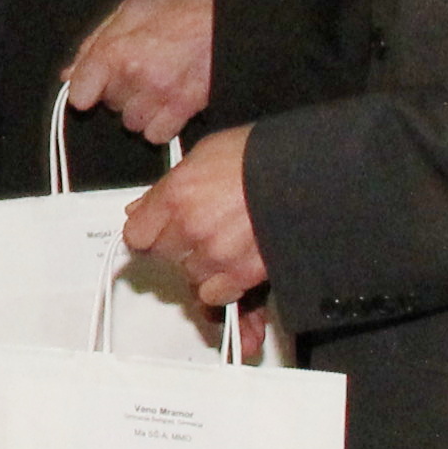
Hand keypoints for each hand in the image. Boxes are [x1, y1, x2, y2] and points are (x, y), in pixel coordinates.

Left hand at [64, 0, 221, 143]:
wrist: (231, 21)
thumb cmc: (185, 10)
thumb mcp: (132, 10)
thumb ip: (96, 42)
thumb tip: (71, 73)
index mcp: (117, 48)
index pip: (80, 91)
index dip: (85, 90)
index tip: (90, 90)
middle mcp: (136, 76)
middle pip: (108, 104)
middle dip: (119, 91)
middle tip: (141, 70)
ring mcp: (160, 96)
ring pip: (130, 123)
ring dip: (139, 110)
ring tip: (157, 86)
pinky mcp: (183, 111)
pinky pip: (155, 135)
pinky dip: (159, 125)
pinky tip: (169, 104)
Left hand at [116, 125, 268, 298]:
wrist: (310, 172)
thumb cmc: (261, 156)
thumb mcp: (205, 155)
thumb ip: (168, 186)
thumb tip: (141, 208)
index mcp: (177, 194)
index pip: (137, 234)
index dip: (147, 233)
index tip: (156, 231)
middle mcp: (192, 227)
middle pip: (164, 255)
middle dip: (179, 246)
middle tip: (202, 229)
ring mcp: (217, 253)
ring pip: (191, 275)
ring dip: (204, 265)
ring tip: (226, 242)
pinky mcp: (243, 274)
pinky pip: (216, 294)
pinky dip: (223, 285)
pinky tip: (235, 264)